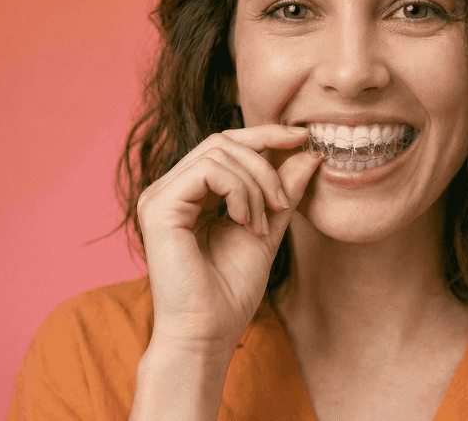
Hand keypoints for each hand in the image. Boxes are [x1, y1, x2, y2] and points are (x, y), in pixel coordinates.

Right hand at [135, 124, 318, 355]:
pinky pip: (208, 171)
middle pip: (223, 141)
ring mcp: (160, 196)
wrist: (208, 333)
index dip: (265, 134)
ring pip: (219, 152)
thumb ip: (283, 191)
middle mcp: (170, 188)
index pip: (226, 144)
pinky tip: (246, 223)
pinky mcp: (159, 206)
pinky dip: (239, 192)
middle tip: (283, 204)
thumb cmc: (231, 290)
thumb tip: (308, 153)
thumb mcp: (268, 228)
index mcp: (190, 192)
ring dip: (256, 184)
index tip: (303, 137)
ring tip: (264, 225)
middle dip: (265, 164)